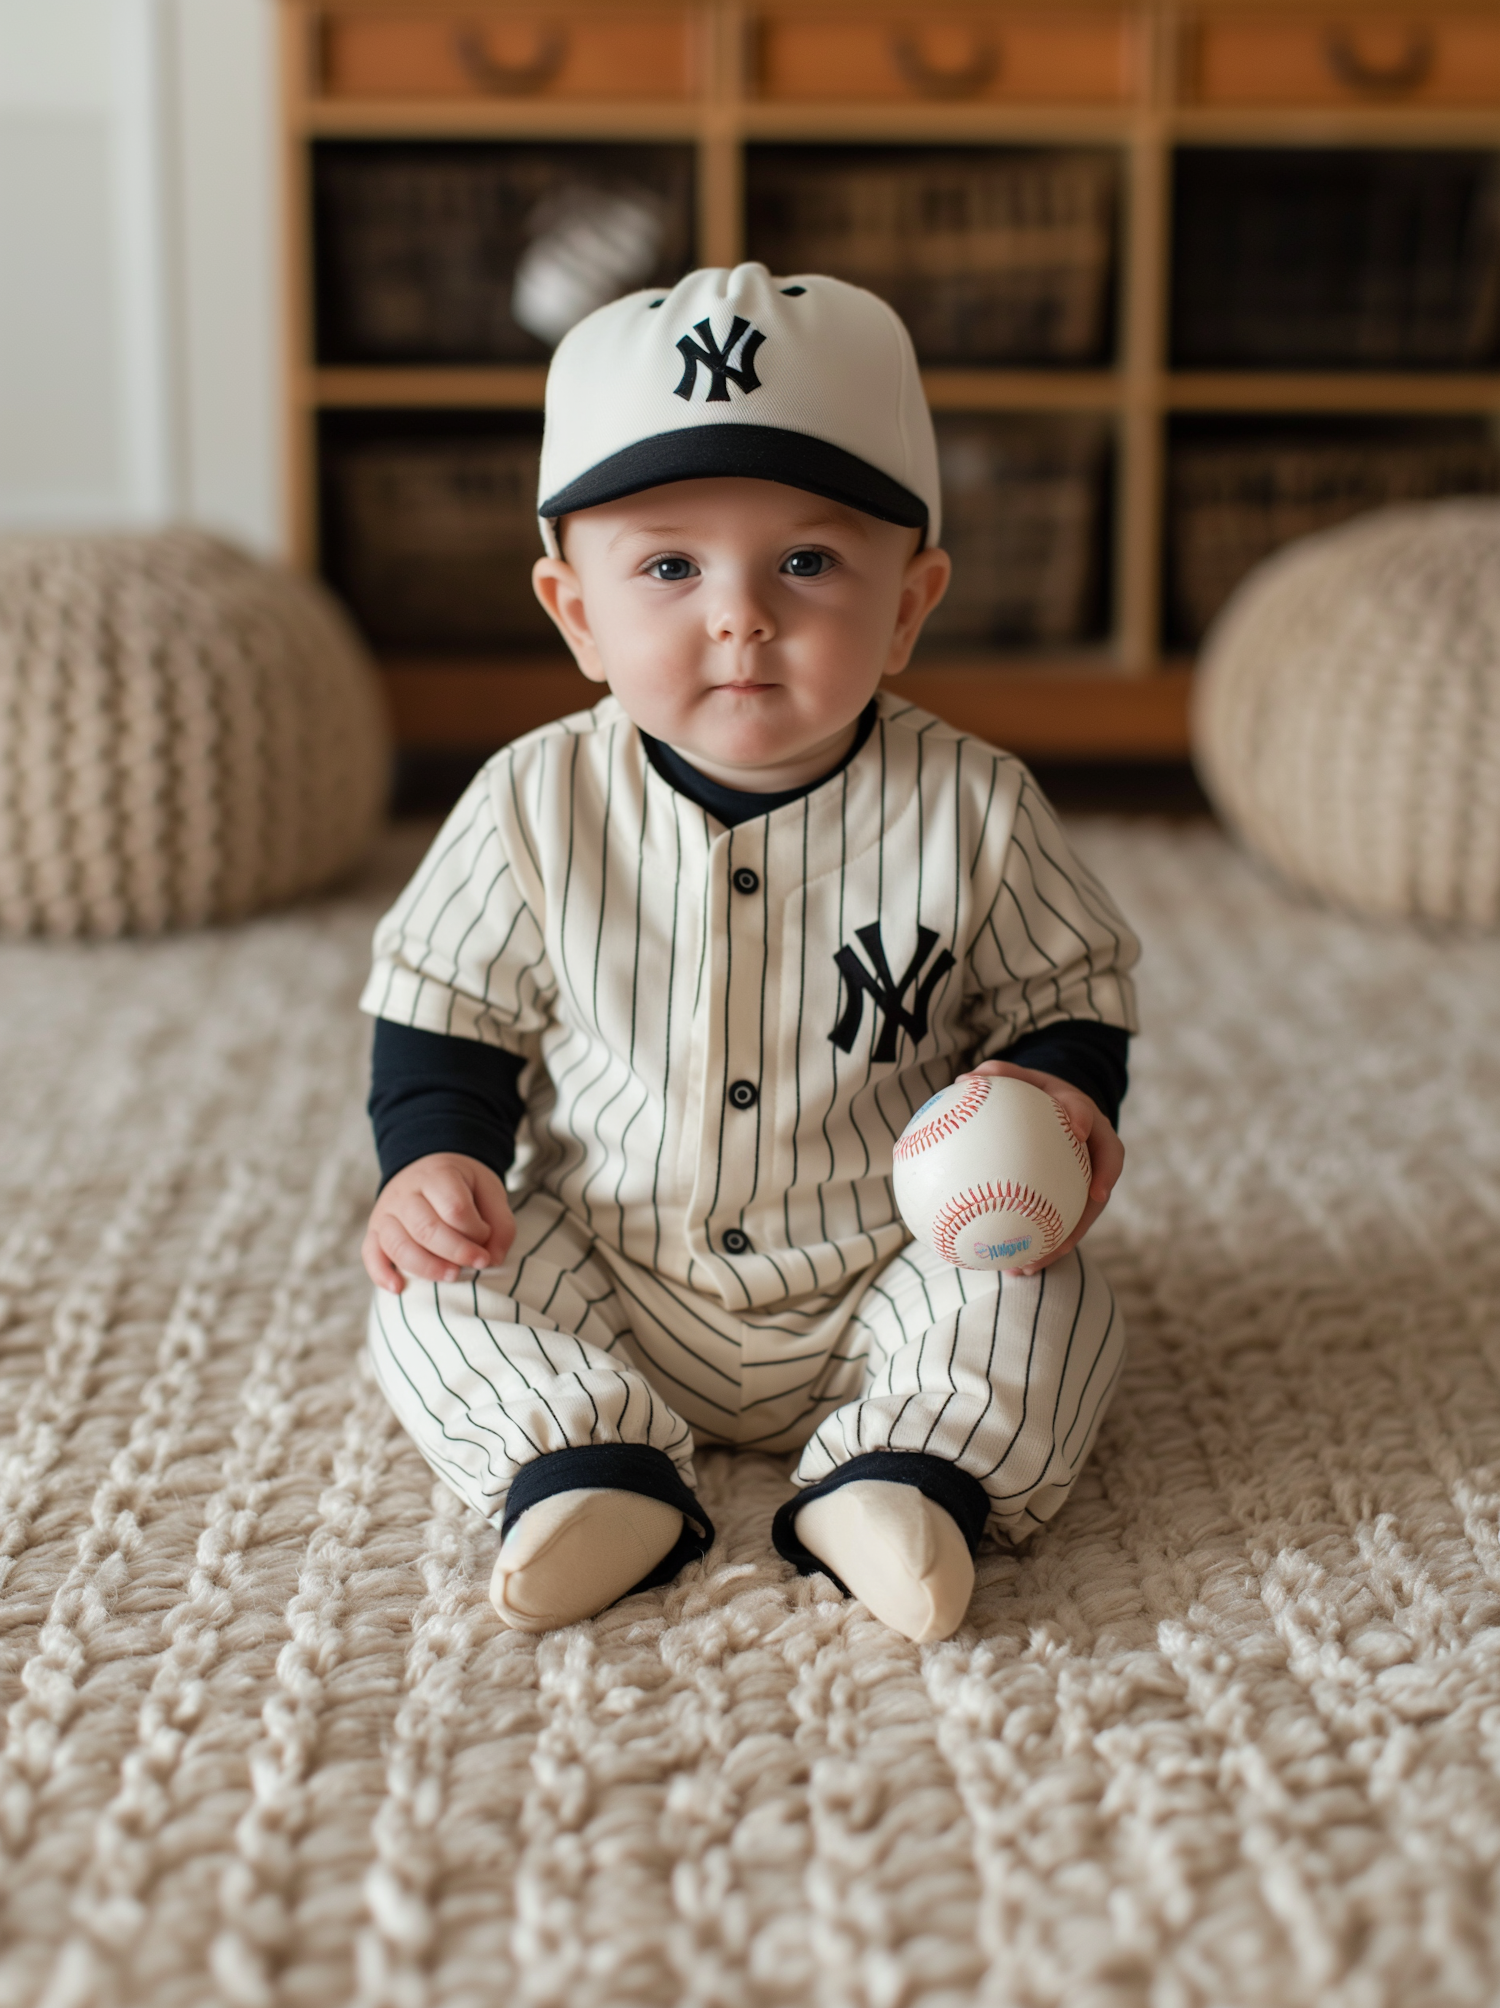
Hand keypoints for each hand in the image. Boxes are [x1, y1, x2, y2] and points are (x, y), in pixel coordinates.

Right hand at [362, 1153, 515, 1293]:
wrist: (427, 1166)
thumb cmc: (462, 1185)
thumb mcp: (489, 1190)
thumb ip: (501, 1223)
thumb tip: (494, 1259)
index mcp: (437, 1176)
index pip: (455, 1209)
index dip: (476, 1230)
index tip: (487, 1236)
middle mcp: (405, 1193)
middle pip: (426, 1229)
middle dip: (456, 1252)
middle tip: (478, 1263)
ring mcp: (385, 1212)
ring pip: (398, 1244)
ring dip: (427, 1267)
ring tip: (452, 1275)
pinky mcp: (374, 1231)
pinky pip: (370, 1254)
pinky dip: (381, 1273)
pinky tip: (399, 1288)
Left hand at [959, 1060, 1123, 1273]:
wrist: (1056, 1108)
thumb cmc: (1033, 1091)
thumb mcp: (1020, 1077)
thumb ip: (998, 1075)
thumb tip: (963, 1080)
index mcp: (1086, 1120)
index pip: (1097, 1130)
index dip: (1093, 1142)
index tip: (1077, 1142)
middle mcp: (1094, 1153)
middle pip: (1098, 1190)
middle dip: (1083, 1220)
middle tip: (1062, 1240)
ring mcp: (1087, 1178)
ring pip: (1080, 1217)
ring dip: (1058, 1245)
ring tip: (1029, 1267)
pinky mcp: (1072, 1197)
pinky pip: (1059, 1224)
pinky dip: (1037, 1244)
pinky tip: (1011, 1266)